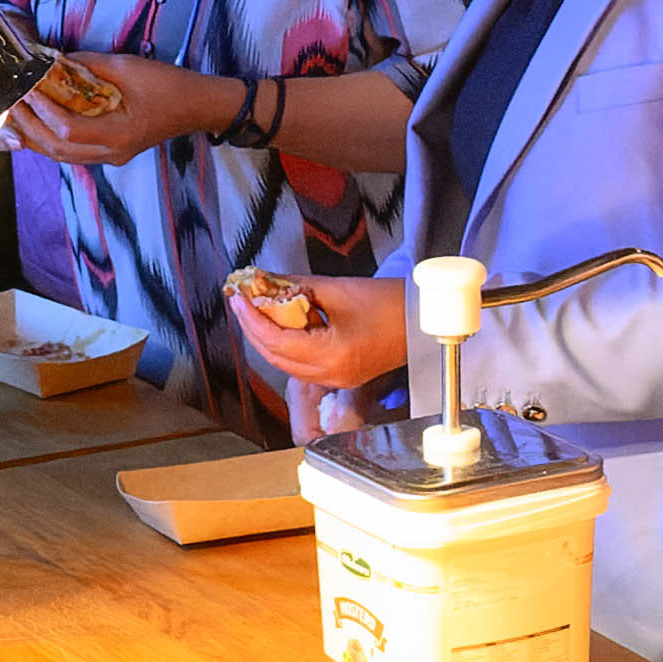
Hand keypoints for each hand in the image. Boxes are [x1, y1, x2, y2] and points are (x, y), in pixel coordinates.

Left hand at [5, 49, 229, 169]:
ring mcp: (110, 157)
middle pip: (57, 149)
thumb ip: (88, 65)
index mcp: (118, 135)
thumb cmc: (168, 85)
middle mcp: (111, 153)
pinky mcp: (109, 152)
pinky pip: (71, 152)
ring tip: (13, 116)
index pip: (67, 130)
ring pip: (61, 155)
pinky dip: (49, 139)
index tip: (26, 89)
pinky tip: (34, 126)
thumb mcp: (127, 66)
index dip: (42, 111)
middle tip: (8, 104)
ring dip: (34, 137)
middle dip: (28, 127)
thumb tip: (54, 62)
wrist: (198, 106)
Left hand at [226, 268, 407, 438]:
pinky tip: (282, 323)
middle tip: (241, 301)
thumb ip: (297, 286)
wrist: (424, 321)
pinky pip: (302, 364)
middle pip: (275, 356)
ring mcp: (336, 380)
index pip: (275, 341)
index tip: (238, 297)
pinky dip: (287, 344)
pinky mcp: (341, 376)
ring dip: (268, 337)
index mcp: (332, 355)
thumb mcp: (339, 289)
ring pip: (285, 363)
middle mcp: (331, 375)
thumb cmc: (392, 304)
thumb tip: (264, 281)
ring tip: (256, 309)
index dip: (251, 318)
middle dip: (253, 328)